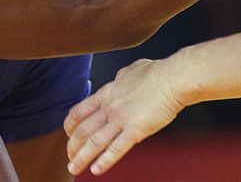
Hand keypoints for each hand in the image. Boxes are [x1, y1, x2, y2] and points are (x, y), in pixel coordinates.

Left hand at [64, 58, 183, 175]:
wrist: (171, 78)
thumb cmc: (156, 72)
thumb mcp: (130, 70)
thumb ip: (121, 78)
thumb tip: (119, 78)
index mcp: (107, 93)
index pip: (79, 111)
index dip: (70, 125)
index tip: (69, 133)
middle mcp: (109, 107)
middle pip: (82, 130)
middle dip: (72, 146)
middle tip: (70, 156)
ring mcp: (120, 119)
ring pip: (94, 142)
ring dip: (81, 157)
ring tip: (74, 168)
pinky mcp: (135, 131)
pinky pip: (116, 149)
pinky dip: (104, 161)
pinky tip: (96, 170)